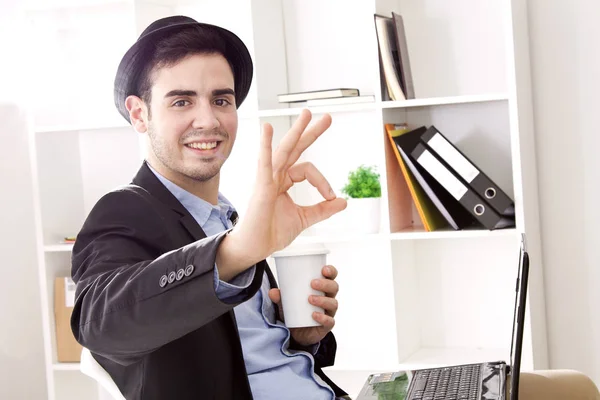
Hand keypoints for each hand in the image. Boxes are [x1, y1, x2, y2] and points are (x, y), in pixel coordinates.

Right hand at [217, 109, 346, 277]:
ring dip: (296, 131)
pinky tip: (267, 129)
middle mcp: (275, 176)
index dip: (323, 182)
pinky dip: (265, 145)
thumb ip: (323, 209)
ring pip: (284, 150)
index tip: (332, 197)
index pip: (307, 170)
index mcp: (283, 181)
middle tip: (327, 117)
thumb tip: (343, 201)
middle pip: (295, 148)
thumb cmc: (271, 232)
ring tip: (307, 114)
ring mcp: (267, 179)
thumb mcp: (304, 219)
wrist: (255, 248)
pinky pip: (264, 163)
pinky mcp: (261, 186)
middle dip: (311, 132)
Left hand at [268, 265, 338, 346]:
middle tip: (313, 283)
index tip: (324, 269)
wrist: (297, 333)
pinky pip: (329, 321)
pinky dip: (323, 318)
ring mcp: (329, 312)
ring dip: (323, 300)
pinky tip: (314, 315)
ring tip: (310, 299)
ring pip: (333, 303)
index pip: (331, 277)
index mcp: (322, 288)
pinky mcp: (326, 325)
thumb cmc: (295, 310)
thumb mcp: (286, 302)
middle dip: (325, 284)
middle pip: (334, 287)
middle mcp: (328, 298)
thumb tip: (272, 292)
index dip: (331, 271)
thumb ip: (280, 297)